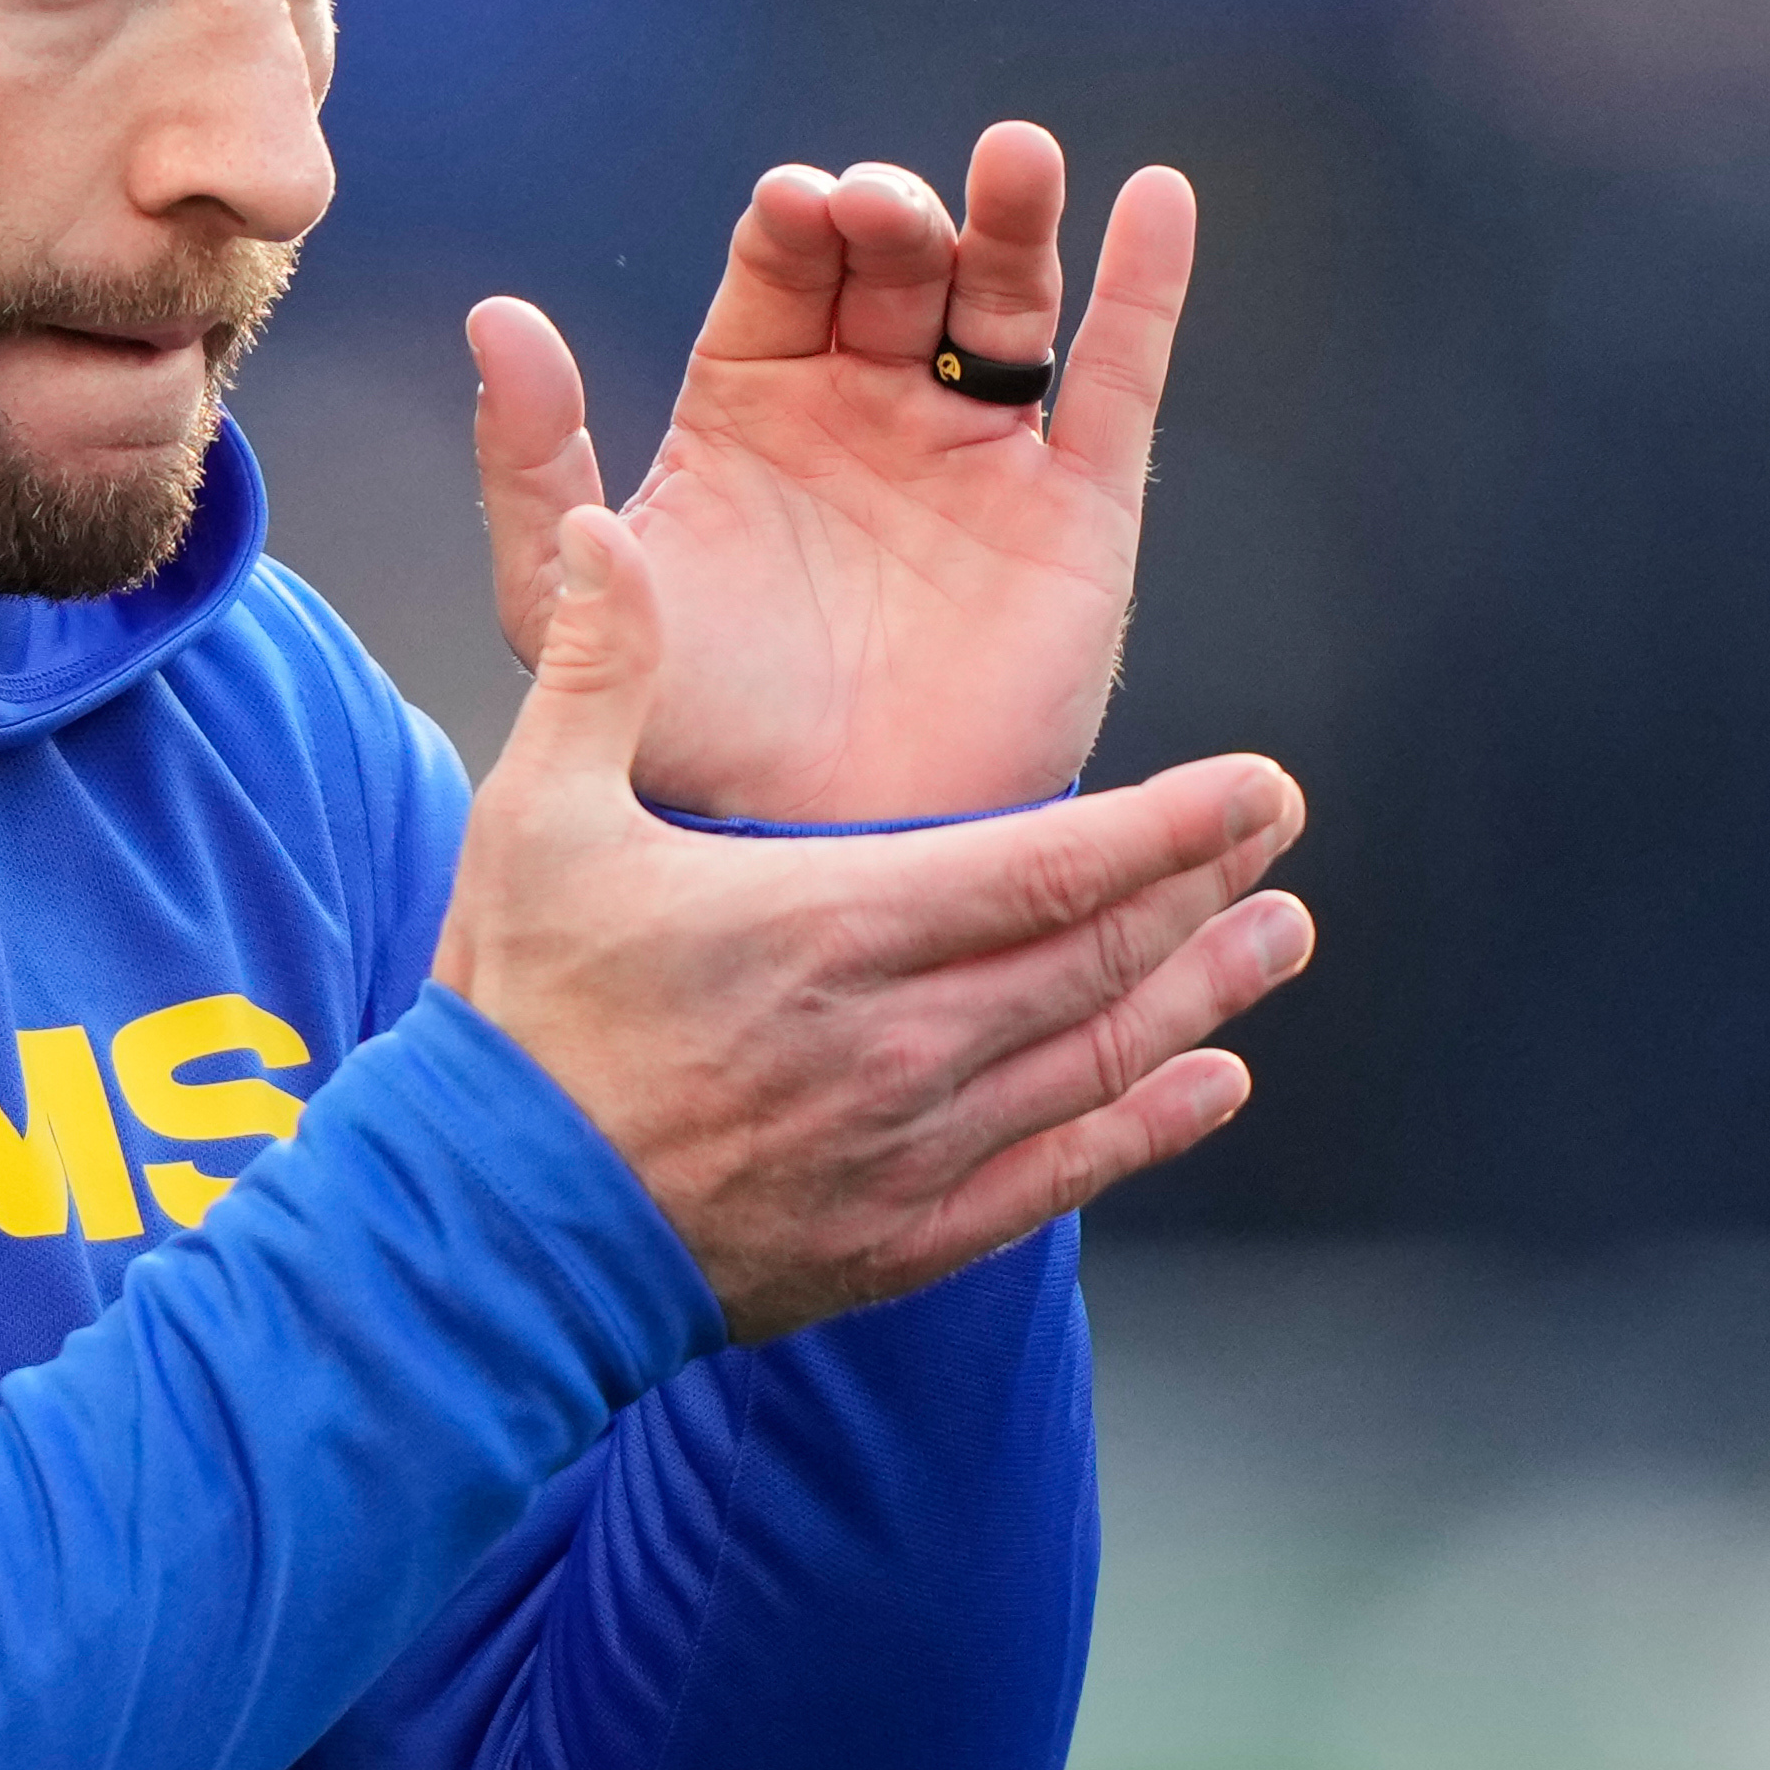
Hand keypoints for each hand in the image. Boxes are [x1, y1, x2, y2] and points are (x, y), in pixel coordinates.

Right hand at [436, 507, 1312, 1339]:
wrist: (489, 1237)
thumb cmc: (517, 1021)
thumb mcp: (532, 820)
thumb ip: (593, 670)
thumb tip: (601, 532)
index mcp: (834, 925)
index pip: (1053, 866)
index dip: (1174, 827)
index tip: (1260, 789)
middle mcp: (901, 1039)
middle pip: (1101, 957)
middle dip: (1204, 893)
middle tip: (1279, 843)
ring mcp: (911, 1147)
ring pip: (1098, 1060)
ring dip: (1204, 998)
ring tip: (1278, 944)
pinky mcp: (900, 1235)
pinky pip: (1056, 1175)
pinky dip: (1146, 1129)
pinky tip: (1210, 1087)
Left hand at [468, 121, 1194, 821]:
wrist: (810, 858)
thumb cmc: (678, 742)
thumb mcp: (563, 602)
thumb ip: (530, 464)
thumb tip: (498, 316)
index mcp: (754, 401)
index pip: (783, 267)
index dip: (795, 224)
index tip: (794, 209)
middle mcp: (870, 406)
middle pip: (899, 260)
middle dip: (898, 214)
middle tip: (887, 211)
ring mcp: (979, 453)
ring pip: (1006, 297)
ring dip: (1016, 218)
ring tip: (1018, 158)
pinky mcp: (1076, 515)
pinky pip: (1118, 384)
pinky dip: (1145, 289)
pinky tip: (1156, 202)